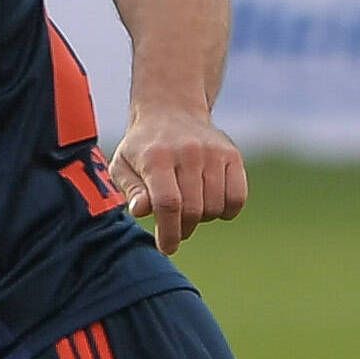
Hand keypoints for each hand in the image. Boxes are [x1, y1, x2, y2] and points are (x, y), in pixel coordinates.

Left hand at [105, 107, 248, 255]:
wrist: (170, 111)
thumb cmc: (141, 147)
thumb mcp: (122, 165)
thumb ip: (131, 190)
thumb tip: (141, 211)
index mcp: (156, 157)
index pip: (168, 203)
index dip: (169, 232)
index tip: (167, 248)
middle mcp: (188, 153)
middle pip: (193, 209)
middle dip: (182, 229)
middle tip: (175, 229)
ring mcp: (213, 153)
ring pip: (215, 206)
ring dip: (202, 219)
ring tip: (188, 209)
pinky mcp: (232, 155)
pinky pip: (237, 198)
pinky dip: (226, 210)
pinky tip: (211, 204)